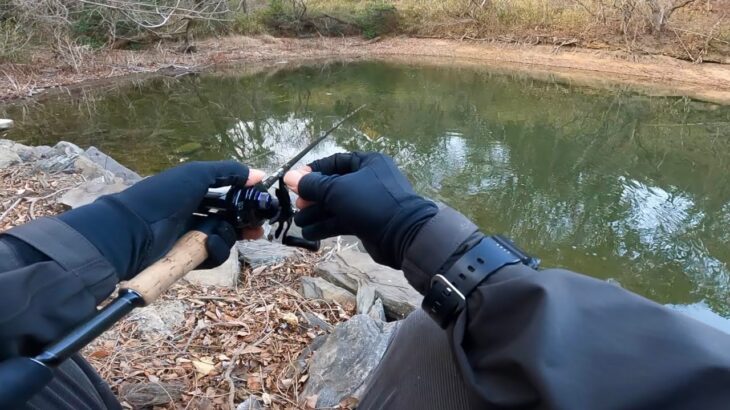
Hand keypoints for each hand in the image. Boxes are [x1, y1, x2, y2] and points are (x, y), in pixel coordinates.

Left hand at [58, 161, 264, 278]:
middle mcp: (193, 212)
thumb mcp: (197, 174)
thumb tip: (260, 174)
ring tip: (216, 235)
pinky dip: (213, 251)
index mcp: (194, 191)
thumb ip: (229, 172)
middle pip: (228, 220)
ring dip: (226, 237)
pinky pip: (211, 256)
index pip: (226, 196)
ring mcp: (190, 236)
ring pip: (223, 239)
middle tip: (257, 229)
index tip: (260, 206)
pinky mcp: (188, 257)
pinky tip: (208, 245)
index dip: (244, 200)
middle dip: (244, 224)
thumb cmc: (165, 196)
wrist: (133, 230)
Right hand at [284, 152, 437, 268]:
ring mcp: (369, 202)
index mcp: (367, 163)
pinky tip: (310, 233)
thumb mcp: (337, 190)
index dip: (313, 171)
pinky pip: (343, 220)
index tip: (295, 182)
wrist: (403, 235)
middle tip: (298, 205)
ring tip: (299, 222)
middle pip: (334, 185)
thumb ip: (312, 185)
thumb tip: (289, 177)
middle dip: (314, 196)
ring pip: (337, 205)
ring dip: (317, 213)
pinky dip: (327, 225)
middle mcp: (368, 180)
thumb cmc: (371, 203)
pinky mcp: (367, 222)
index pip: (334, 162)